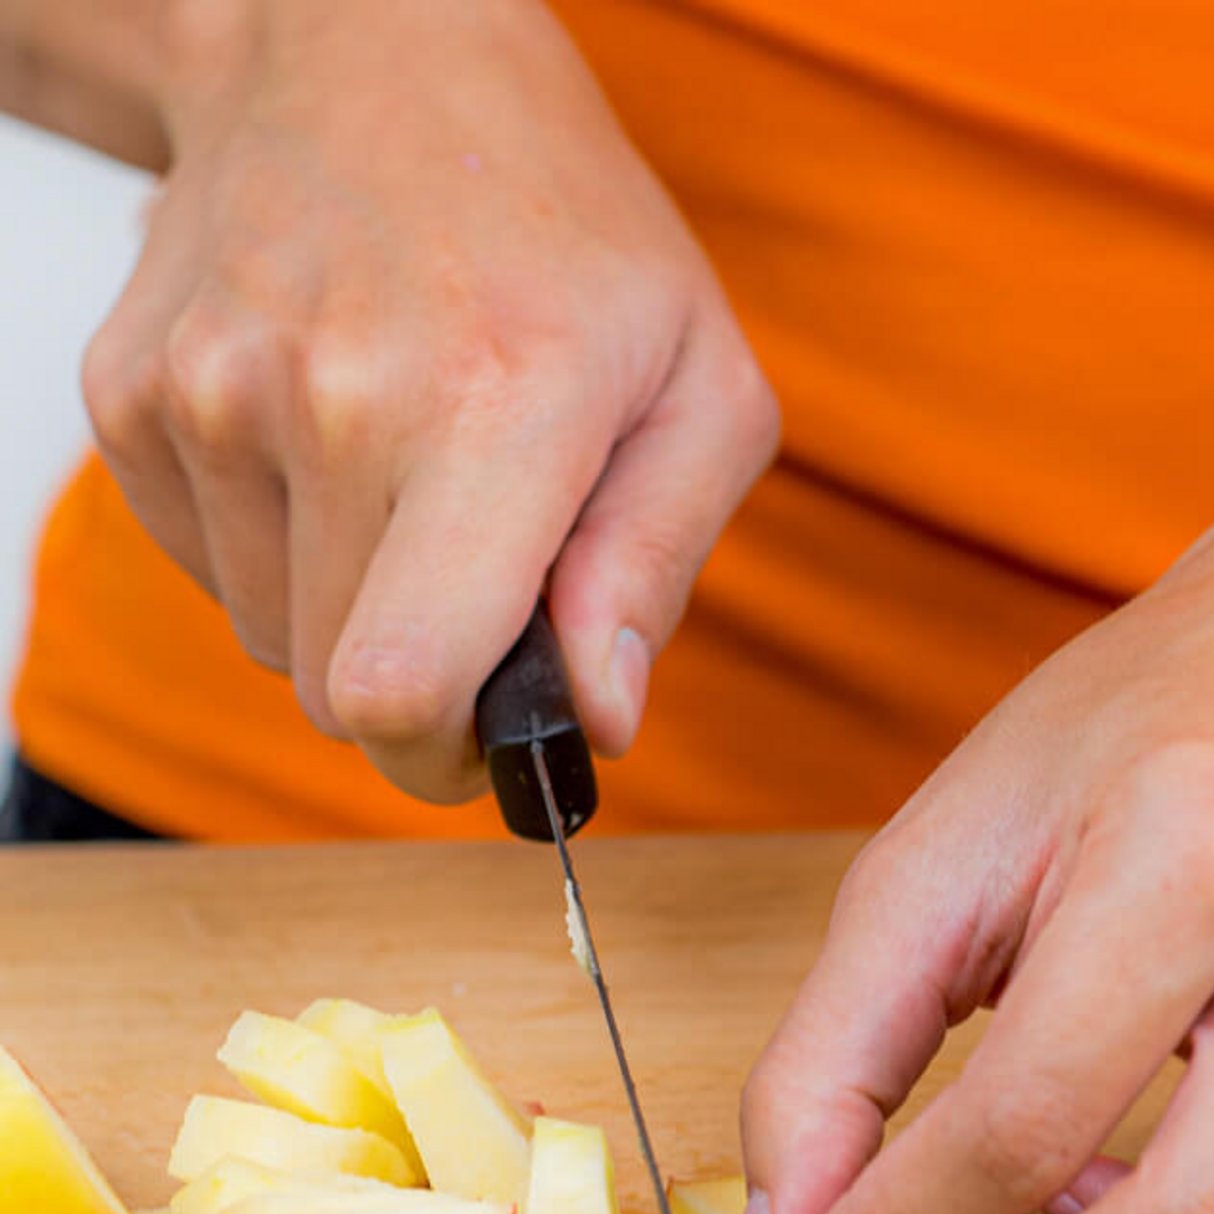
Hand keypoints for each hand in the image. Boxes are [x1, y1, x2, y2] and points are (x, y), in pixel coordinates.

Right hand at [80, 0, 776, 797]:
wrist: (371, 51)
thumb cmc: (570, 235)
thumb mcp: (700, 385)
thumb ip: (658, 565)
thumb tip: (598, 719)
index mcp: (491, 409)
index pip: (398, 687)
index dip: (446, 759)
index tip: (493, 737)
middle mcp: (327, 401)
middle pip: (336, 695)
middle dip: (421, 692)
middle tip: (481, 600)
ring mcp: (206, 391)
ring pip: (269, 643)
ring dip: (351, 614)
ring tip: (412, 488)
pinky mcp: (129, 393)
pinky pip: (211, 569)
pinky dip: (280, 551)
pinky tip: (333, 448)